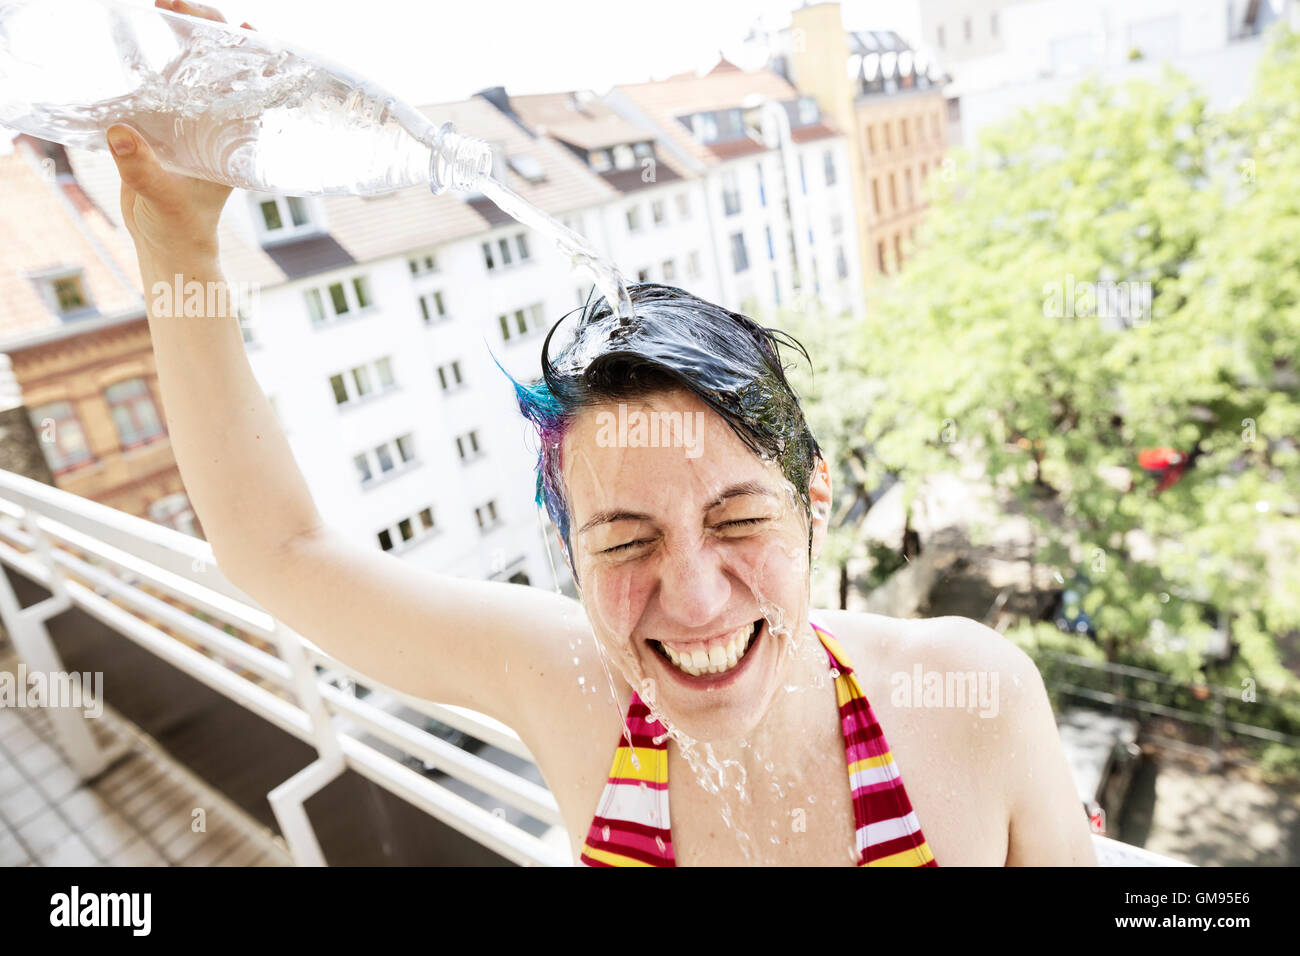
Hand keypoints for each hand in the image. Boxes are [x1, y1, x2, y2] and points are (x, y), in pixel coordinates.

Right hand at [107, 1, 257, 265]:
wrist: (167, 245)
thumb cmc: (181, 227)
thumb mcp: (164, 199)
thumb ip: (143, 169)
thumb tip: (122, 133)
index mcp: (228, 138)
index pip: (245, 86)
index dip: (248, 53)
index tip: (243, 25)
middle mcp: (212, 124)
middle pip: (213, 66)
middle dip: (201, 31)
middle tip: (173, 4)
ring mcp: (186, 121)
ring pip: (183, 69)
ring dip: (171, 39)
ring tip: (157, 7)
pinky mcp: (157, 124)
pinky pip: (153, 85)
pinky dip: (143, 63)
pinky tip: (132, 40)